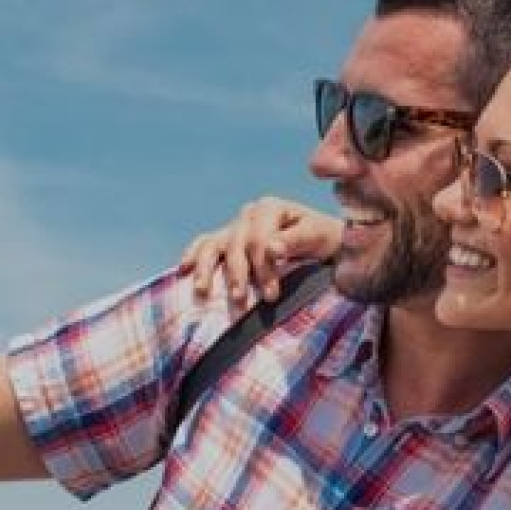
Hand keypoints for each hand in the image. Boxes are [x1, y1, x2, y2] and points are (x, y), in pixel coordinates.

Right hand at [179, 197, 342, 308]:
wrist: (326, 244)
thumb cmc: (325, 241)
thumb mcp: (320, 237)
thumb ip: (297, 240)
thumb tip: (271, 247)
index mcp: (271, 208)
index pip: (259, 239)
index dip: (263, 267)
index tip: (271, 295)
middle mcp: (249, 214)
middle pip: (236, 244)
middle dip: (238, 274)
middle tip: (242, 301)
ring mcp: (235, 227)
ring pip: (214, 245)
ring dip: (208, 269)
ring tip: (203, 292)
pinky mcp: (227, 240)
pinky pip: (204, 245)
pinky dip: (193, 256)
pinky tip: (183, 271)